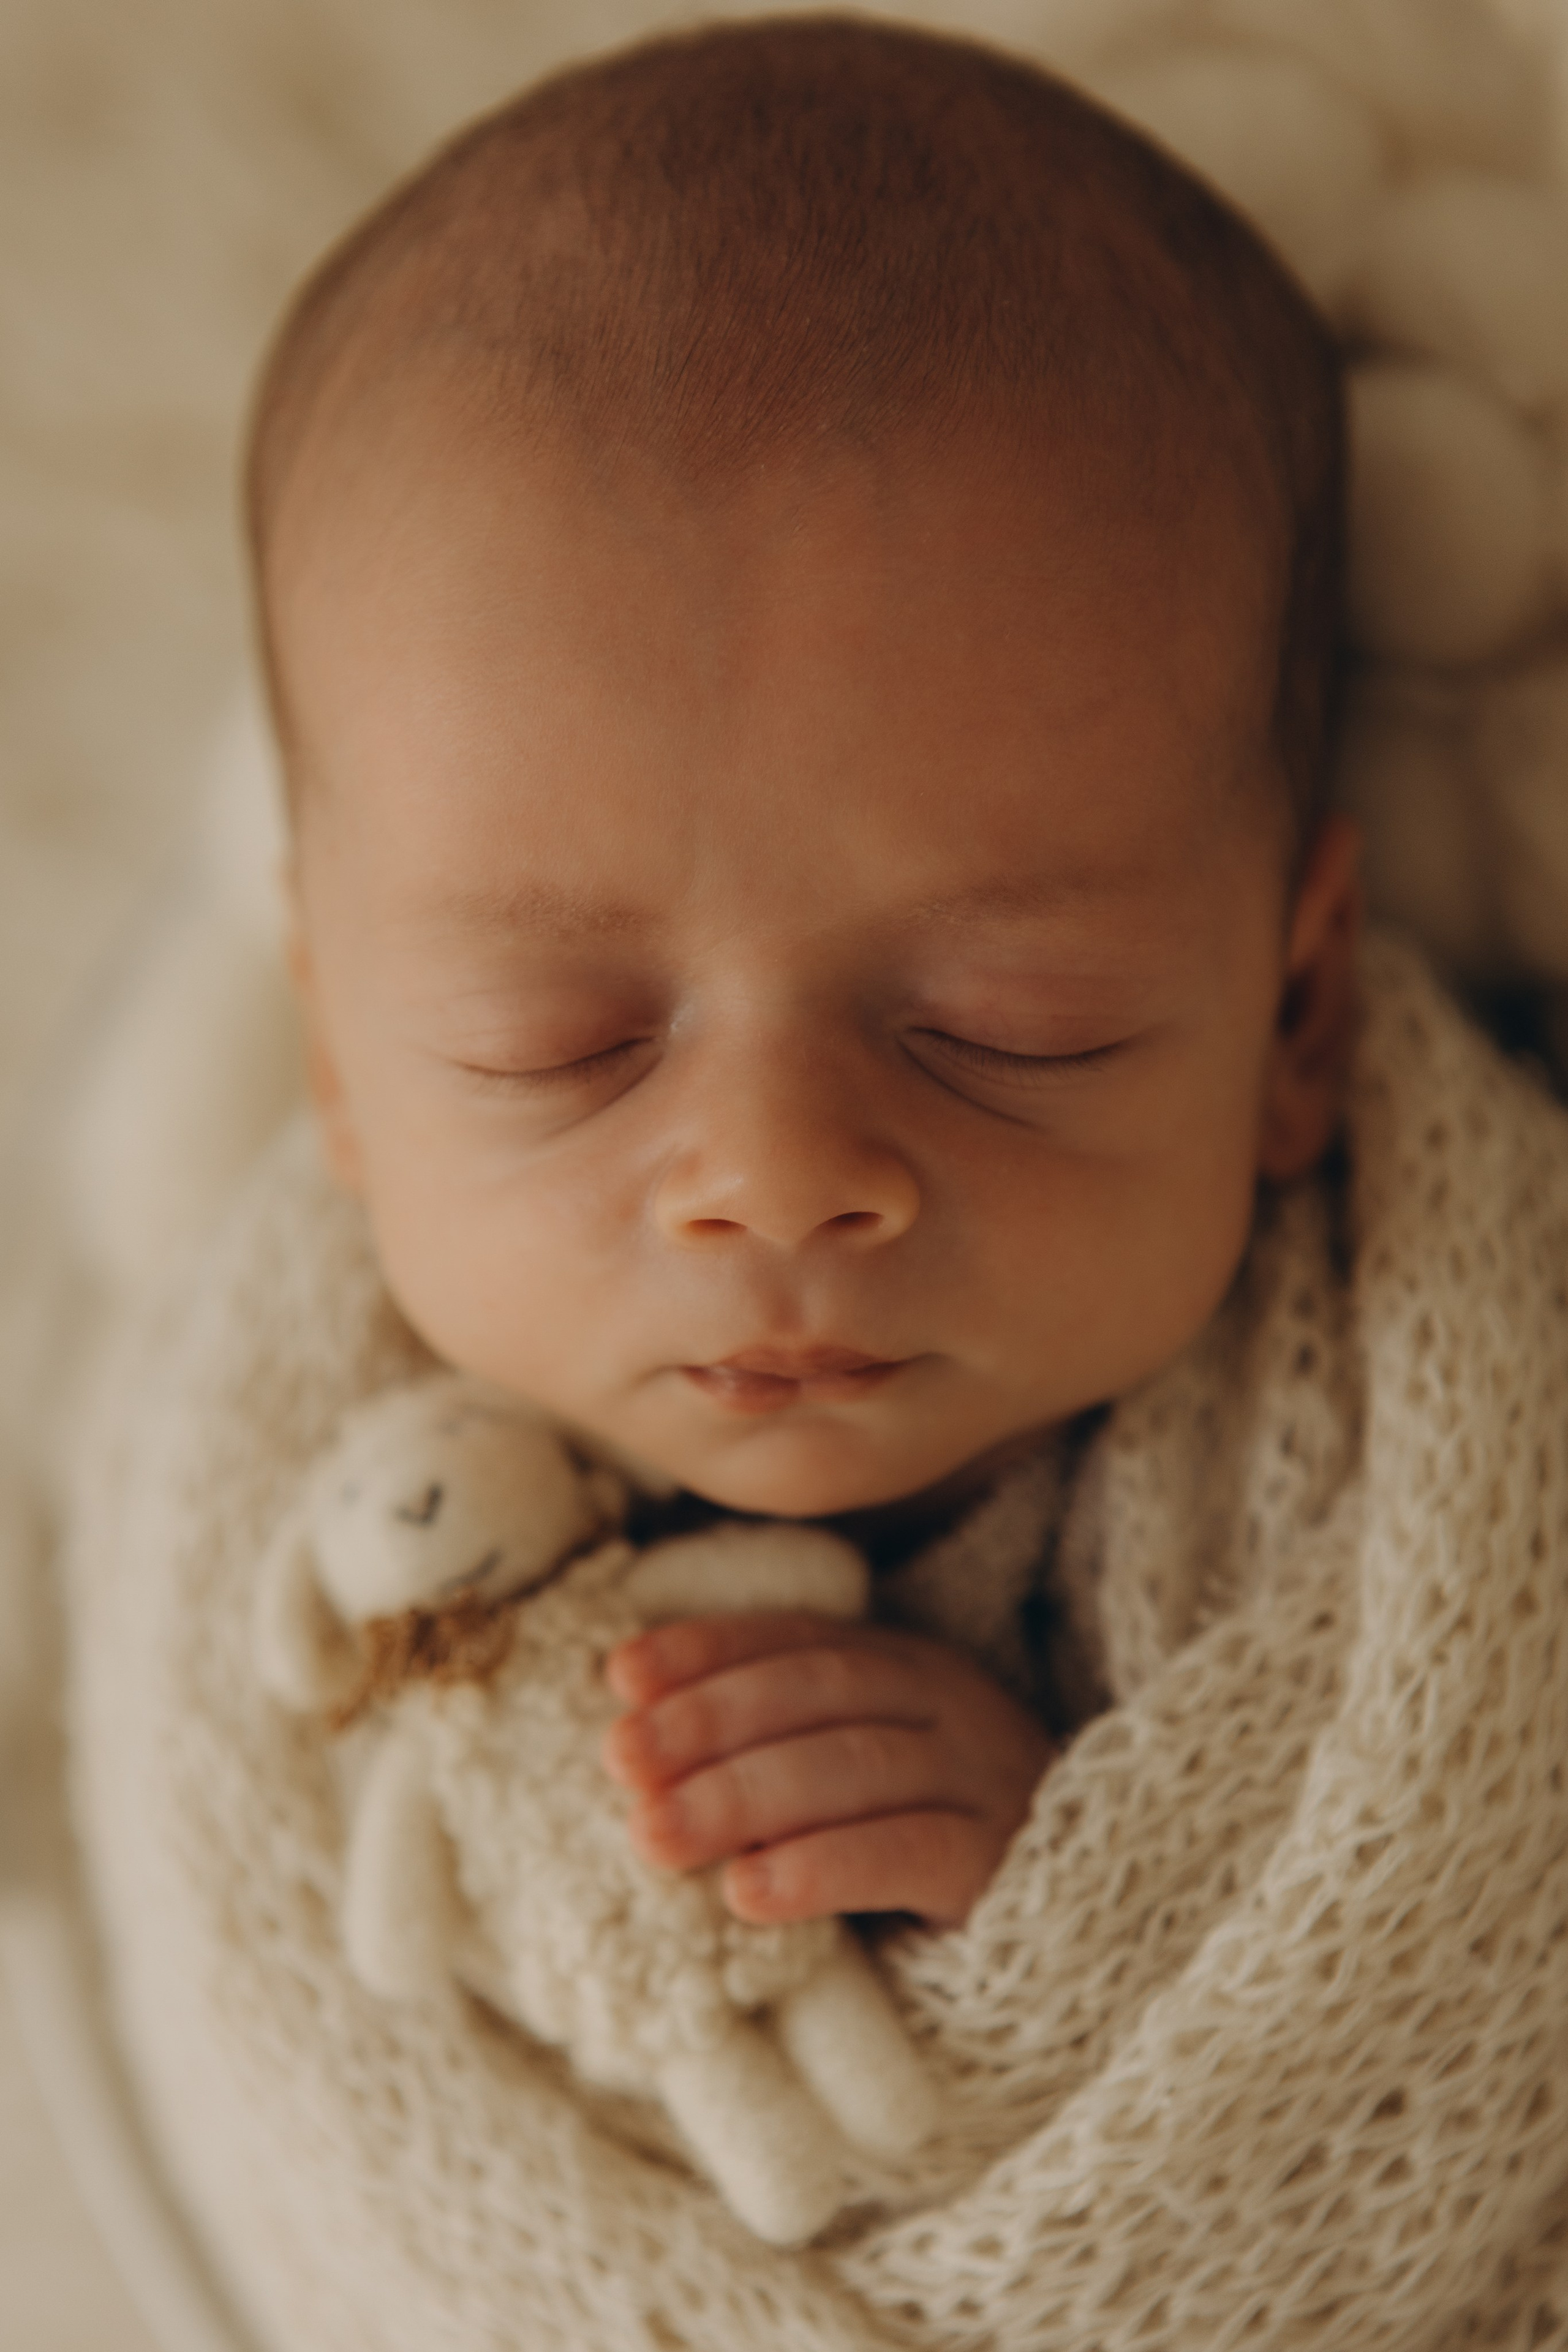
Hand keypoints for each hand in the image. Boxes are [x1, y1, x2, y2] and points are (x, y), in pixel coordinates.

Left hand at [601, 1611, 1053, 1930]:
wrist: (1070, 1940)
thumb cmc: (919, 1859)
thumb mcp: (846, 1787)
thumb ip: (767, 1756)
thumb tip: (633, 1747)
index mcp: (905, 1668)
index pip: (796, 1640)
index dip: (707, 1650)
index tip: (619, 1674)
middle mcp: (949, 1706)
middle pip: (816, 1692)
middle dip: (707, 1721)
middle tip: (620, 1760)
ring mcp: (986, 1780)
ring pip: (853, 1765)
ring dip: (741, 1795)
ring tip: (653, 1835)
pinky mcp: (1006, 1866)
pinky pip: (907, 1854)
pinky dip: (821, 1867)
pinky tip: (748, 1893)